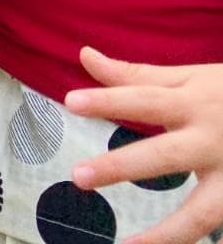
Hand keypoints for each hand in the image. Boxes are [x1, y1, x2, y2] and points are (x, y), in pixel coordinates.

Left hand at [67, 48, 222, 243]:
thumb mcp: (191, 78)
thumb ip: (138, 75)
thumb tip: (85, 54)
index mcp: (193, 104)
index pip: (144, 100)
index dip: (109, 100)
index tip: (71, 102)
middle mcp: (212, 141)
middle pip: (165, 156)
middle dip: (122, 166)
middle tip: (78, 176)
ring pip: (203, 210)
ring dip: (166, 233)